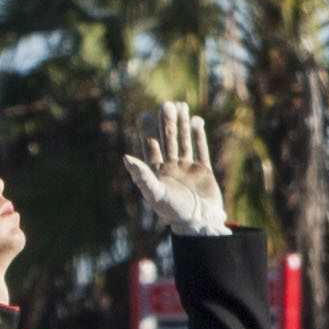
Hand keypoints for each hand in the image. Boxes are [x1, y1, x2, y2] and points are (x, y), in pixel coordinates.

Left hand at [120, 103, 229, 234]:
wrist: (200, 223)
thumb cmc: (174, 211)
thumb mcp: (155, 193)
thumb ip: (142, 175)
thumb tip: (125, 157)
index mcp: (156, 172)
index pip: (150, 146)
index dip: (147, 130)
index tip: (145, 113)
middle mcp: (170, 168)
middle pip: (168, 140)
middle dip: (167, 123)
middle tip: (166, 104)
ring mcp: (187, 168)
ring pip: (183, 141)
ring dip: (182, 124)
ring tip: (181, 105)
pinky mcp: (203, 170)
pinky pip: (200, 149)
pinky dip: (198, 135)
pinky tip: (196, 120)